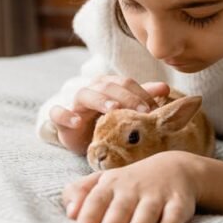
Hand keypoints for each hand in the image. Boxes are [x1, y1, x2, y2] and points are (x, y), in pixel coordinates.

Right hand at [49, 76, 169, 154]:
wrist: (80, 138)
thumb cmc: (105, 122)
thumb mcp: (125, 110)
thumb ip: (142, 97)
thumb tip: (164, 88)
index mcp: (109, 85)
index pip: (126, 83)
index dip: (141, 93)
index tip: (154, 109)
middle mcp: (92, 89)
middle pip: (109, 86)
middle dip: (127, 98)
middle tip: (142, 112)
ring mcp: (74, 103)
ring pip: (85, 95)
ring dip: (101, 101)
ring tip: (113, 110)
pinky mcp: (60, 119)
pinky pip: (58, 113)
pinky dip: (66, 116)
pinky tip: (78, 122)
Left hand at [61, 151, 197, 222]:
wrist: (175, 168)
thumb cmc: (130, 184)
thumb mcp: (103, 182)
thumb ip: (80, 192)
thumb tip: (69, 212)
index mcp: (110, 185)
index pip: (96, 201)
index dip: (88, 219)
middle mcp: (133, 188)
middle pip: (120, 208)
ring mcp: (157, 194)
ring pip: (147, 211)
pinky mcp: (179, 202)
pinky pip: (174, 214)